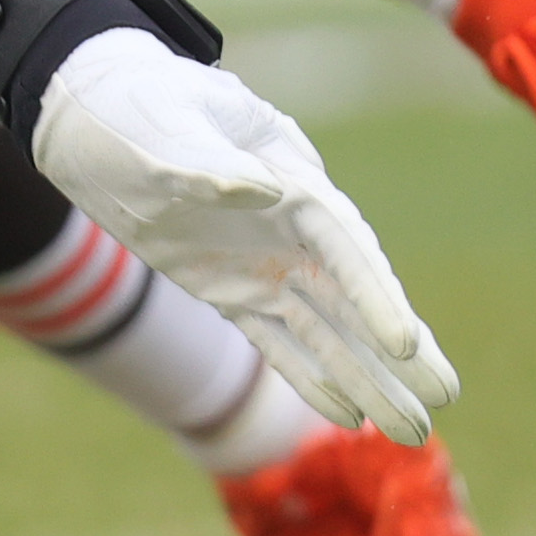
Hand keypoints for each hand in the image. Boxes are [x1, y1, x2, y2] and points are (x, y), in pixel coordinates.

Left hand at [32, 30, 456, 442]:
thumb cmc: (134, 105)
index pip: (344, 247)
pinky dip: (309, 374)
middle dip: (398, 350)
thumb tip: (261, 189)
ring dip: (367, 377)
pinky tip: (346, 414)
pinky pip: (276, 339)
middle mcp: (288, 226)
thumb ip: (207, 161)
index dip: (376, 297)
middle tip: (446, 398)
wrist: (89, 114)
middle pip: (353, 296)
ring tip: (412, 431)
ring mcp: (261, 260)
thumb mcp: (166, 123)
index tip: (406, 345)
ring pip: (325, 328)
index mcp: (288, 176)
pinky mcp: (228, 286)